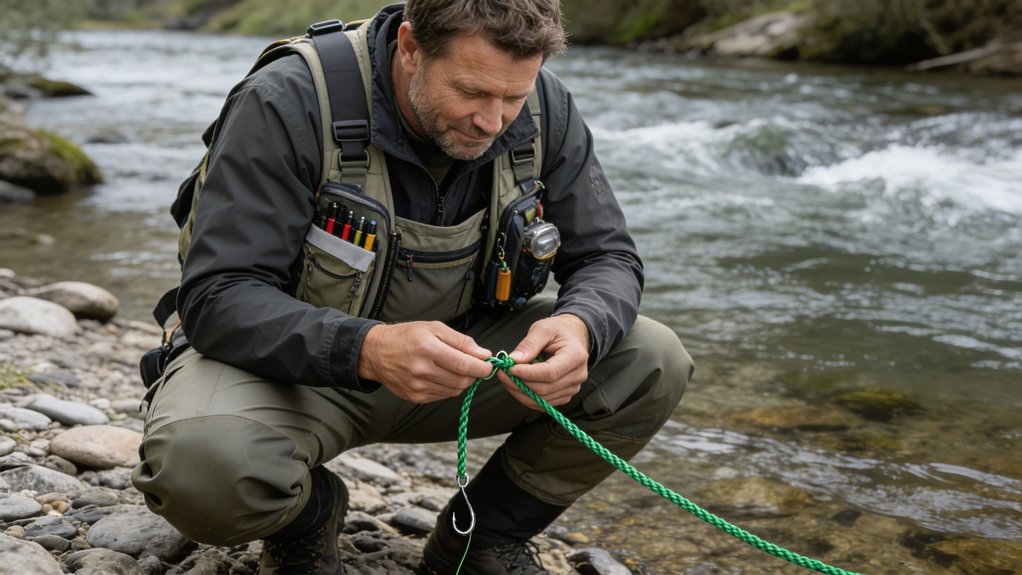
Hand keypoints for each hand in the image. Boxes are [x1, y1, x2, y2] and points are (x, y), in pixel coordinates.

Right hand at [359, 322, 492, 403]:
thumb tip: (484, 354)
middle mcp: (422, 370)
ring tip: (455, 368)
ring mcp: (417, 386)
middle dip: (474, 375)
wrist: (376, 352)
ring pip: (454, 390)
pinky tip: (441, 375)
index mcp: (428, 349)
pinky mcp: (414, 397)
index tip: (489, 366)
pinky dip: (448, 387)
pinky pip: (442, 395)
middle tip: (474, 366)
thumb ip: (461, 341)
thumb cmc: (407, 336)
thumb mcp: (434, 328)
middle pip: (461, 381)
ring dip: (462, 381)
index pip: (464, 365)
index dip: (482, 368)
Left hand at [499, 314, 589, 409]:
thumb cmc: (558, 331)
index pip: (550, 372)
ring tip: (507, 378)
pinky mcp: (564, 395)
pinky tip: (517, 385)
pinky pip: (543, 403)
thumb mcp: (543, 329)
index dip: (527, 373)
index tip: (510, 368)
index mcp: (575, 356)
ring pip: (542, 399)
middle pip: (545, 388)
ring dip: (520, 391)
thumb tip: (514, 360)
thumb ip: (529, 344)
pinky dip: (526, 396)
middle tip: (503, 373)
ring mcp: (572, 388)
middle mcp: (577, 375)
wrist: (571, 336)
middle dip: (519, 383)